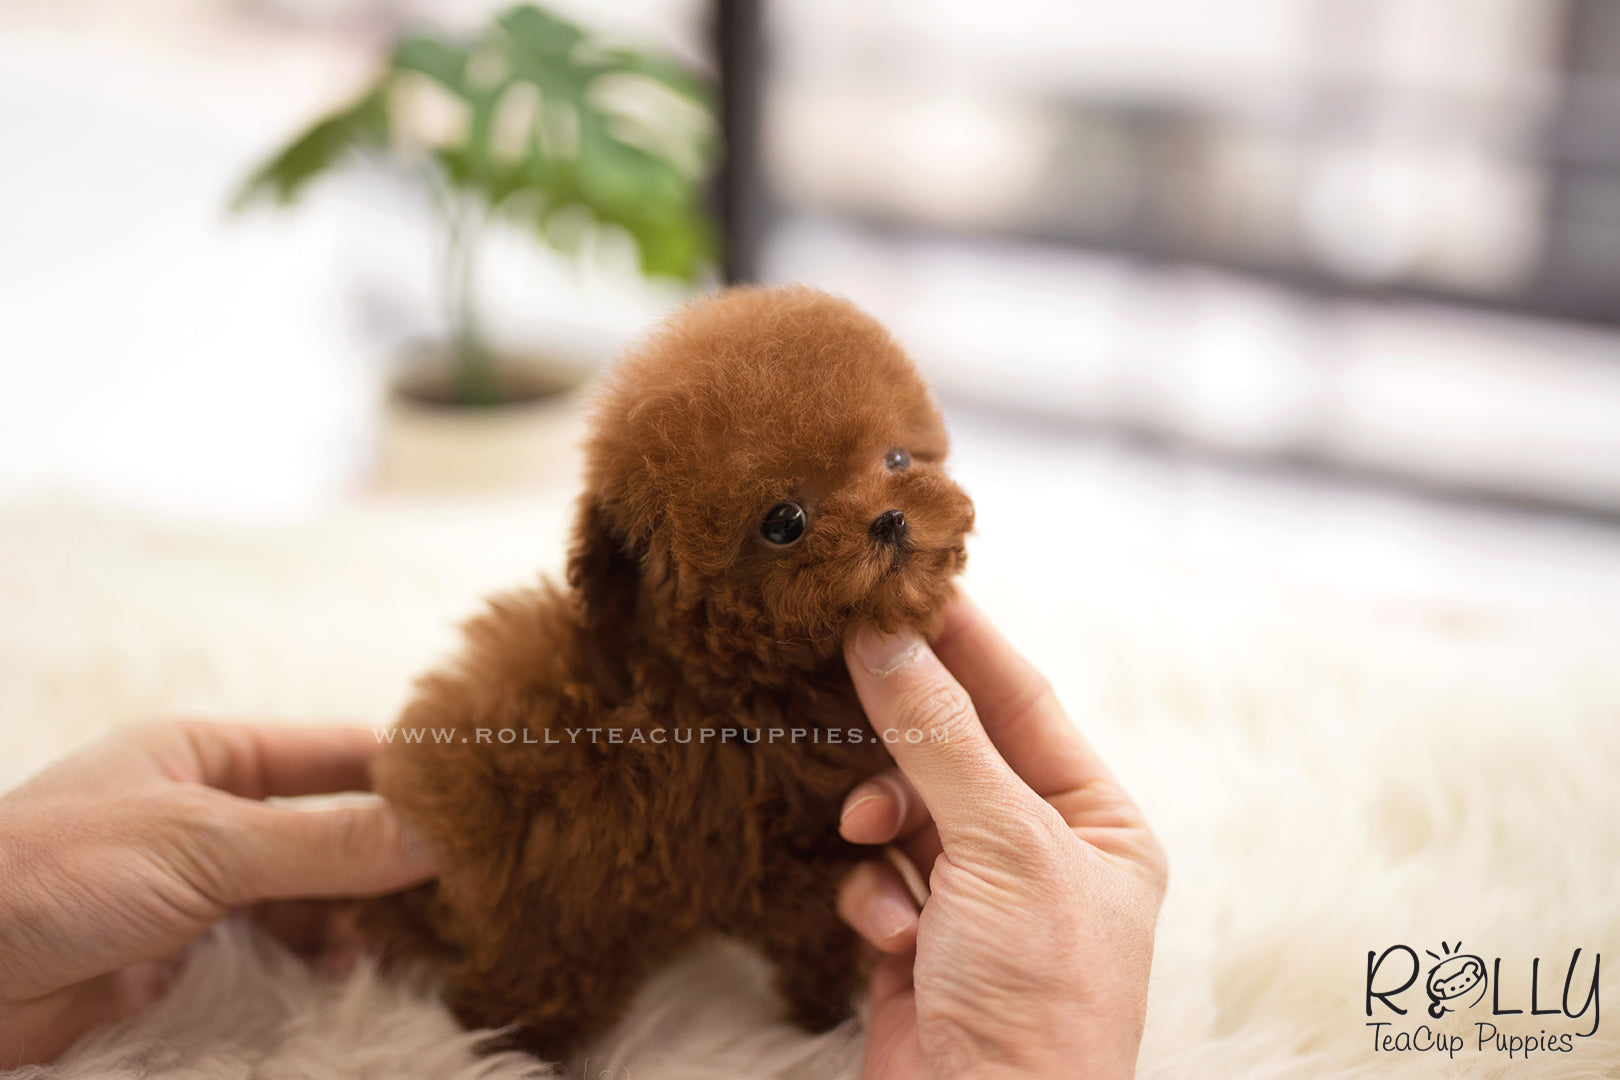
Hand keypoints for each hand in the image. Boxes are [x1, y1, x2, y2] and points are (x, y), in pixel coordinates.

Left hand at [0, 720, 434, 1065]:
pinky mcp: (188, 958)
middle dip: (396, 855)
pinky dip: (322, 961)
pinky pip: (279, 951)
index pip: (339, 751)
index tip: (492, 796)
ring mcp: (202, 889)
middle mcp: (213, 814)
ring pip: (315, 895)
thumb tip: (442, 833)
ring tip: (424, 940)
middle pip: (335, 827)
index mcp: (209, 754)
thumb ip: (324, 842)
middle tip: (474, 886)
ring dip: (364, 917)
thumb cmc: (52, 875)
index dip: (413, 770)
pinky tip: (354, 974)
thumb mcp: (202, 845)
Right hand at [838, 595, 1166, 1079]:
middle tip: (845, 663)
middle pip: (957, 751)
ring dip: (881, 821)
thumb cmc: (1037, 1000)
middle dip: (905, 734)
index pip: (1022, 701)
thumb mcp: (1003, 848)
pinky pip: (880, 880)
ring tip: (873, 839)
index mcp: (1097, 823)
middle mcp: (1042, 855)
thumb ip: (940, 738)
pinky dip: (873, 897)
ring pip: (906, 812)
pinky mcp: (922, 945)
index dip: (963, 640)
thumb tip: (887, 638)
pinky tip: (890, 937)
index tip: (902, 581)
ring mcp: (980, 903)